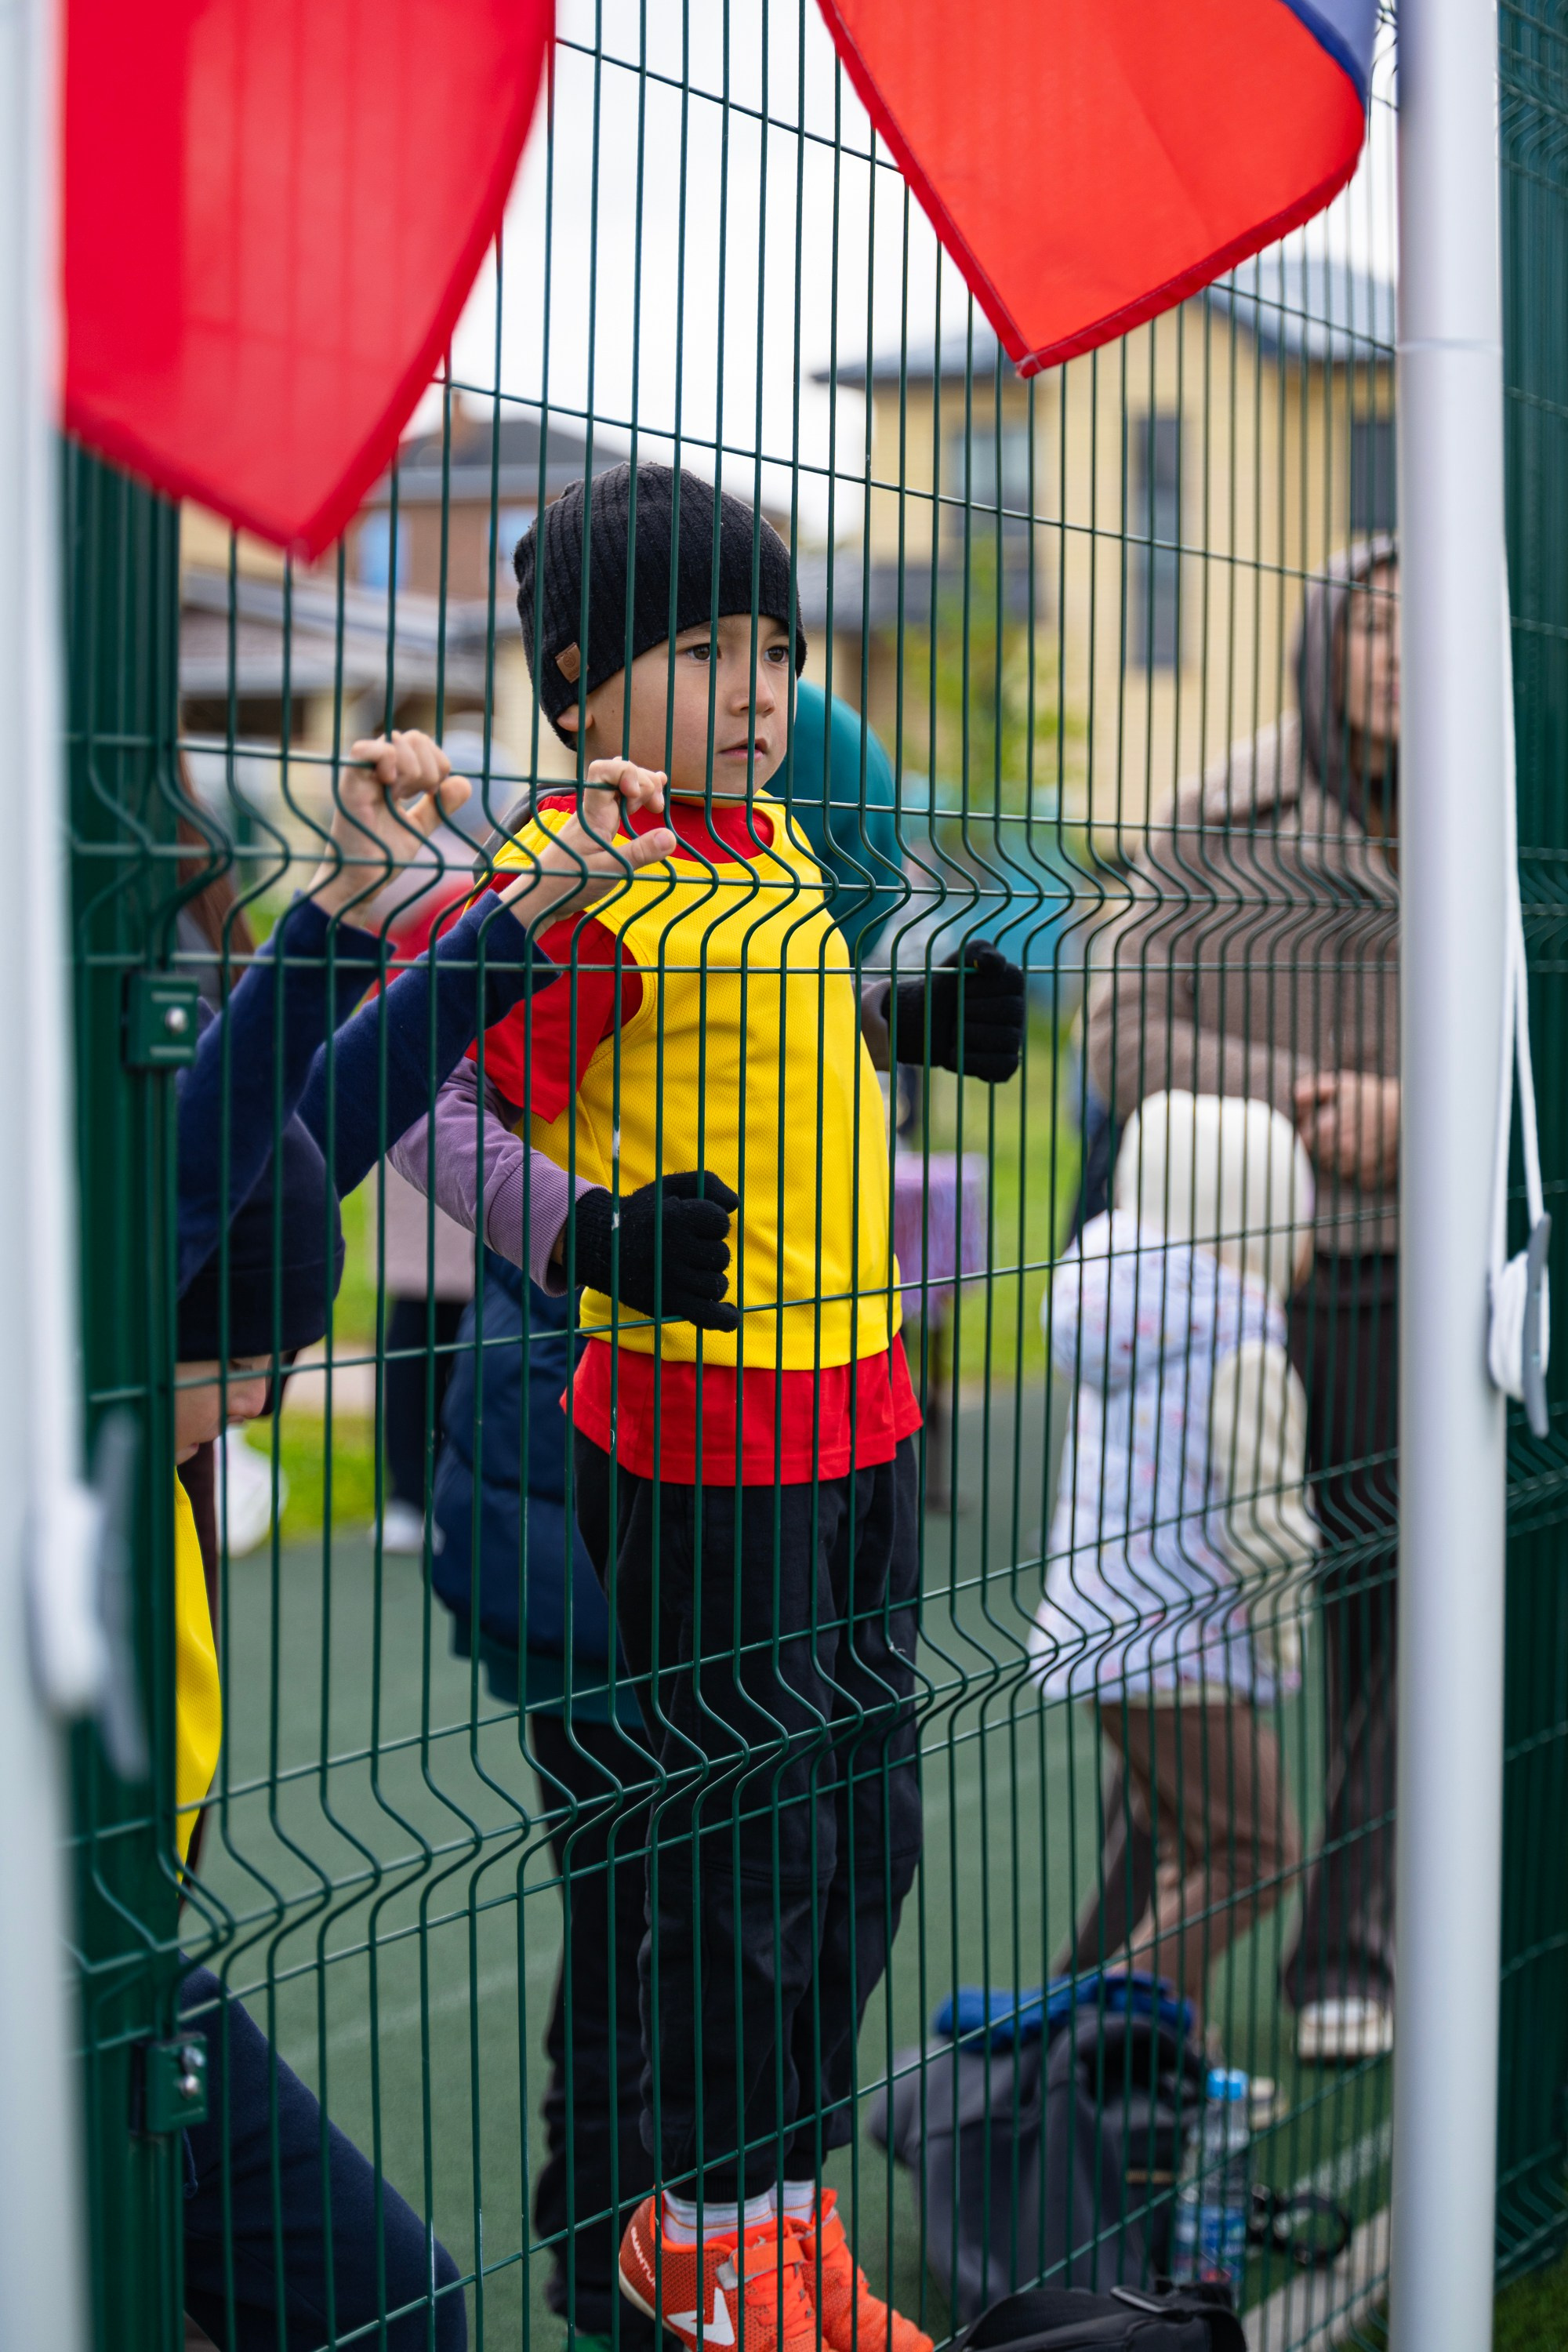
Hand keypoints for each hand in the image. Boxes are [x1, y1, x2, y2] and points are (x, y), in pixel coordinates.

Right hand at [307, 730, 472, 916]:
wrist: (363, 882)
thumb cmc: (384, 858)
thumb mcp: (419, 828)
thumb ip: (440, 807)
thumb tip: (465, 782)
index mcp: (392, 777)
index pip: (421, 743)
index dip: (438, 762)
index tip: (433, 793)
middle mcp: (376, 771)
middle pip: (413, 737)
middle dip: (430, 766)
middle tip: (421, 795)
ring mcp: (361, 775)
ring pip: (395, 740)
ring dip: (413, 769)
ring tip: (404, 795)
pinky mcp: (349, 786)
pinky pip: (363, 749)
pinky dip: (386, 761)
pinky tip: (391, 786)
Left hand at [495, 758, 675, 926]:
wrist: (542, 896)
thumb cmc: (568, 883)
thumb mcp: (608, 871)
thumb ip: (638, 853)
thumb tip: (670, 837)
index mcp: (593, 813)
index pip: (604, 770)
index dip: (626, 772)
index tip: (639, 796)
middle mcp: (594, 809)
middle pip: (618, 774)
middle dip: (643, 783)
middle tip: (657, 809)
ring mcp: (596, 817)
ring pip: (621, 787)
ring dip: (642, 790)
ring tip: (658, 805)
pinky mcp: (599, 828)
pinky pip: (619, 803)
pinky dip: (636, 799)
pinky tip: (650, 800)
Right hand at [567, 1169, 739, 1330]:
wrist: (599, 1245)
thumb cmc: (643, 1213)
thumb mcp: (668, 1186)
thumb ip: (706, 1182)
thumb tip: (735, 1204)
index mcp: (674, 1216)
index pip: (721, 1222)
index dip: (714, 1222)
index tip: (696, 1223)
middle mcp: (671, 1249)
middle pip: (721, 1255)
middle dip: (711, 1250)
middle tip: (689, 1248)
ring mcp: (669, 1279)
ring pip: (717, 1285)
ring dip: (712, 1278)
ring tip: (694, 1270)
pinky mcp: (665, 1303)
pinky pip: (706, 1316)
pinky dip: (724, 1319)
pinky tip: (732, 1316)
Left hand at [891, 943, 1026, 1082]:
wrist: (923, 1019)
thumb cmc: (943, 987)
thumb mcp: (956, 960)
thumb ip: (975, 951)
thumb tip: (993, 962)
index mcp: (1013, 982)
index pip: (1012, 982)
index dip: (979, 987)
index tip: (961, 989)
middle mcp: (1019, 1010)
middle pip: (1010, 1011)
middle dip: (971, 1011)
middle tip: (954, 1012)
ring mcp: (1014, 1039)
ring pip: (1006, 1039)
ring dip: (968, 1035)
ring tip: (952, 1031)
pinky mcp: (1005, 1064)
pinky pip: (1003, 1067)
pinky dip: (974, 1061)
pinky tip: (955, 1053)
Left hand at [1294, 1071, 1399, 1190]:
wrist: (1412, 1113)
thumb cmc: (1373, 1097)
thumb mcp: (1344, 1084)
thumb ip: (1315, 1087)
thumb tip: (1294, 1096)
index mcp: (1327, 1128)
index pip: (1304, 1140)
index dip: (1310, 1131)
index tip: (1321, 1123)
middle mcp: (1340, 1150)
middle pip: (1317, 1155)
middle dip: (1324, 1145)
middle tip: (1341, 1131)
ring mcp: (1355, 1165)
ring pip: (1334, 1168)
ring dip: (1339, 1158)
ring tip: (1355, 1140)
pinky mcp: (1370, 1177)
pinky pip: (1353, 1179)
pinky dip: (1357, 1169)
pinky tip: (1367, 1152)